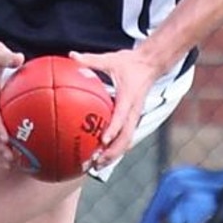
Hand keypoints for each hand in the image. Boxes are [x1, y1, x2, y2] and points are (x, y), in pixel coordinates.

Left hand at [69, 47, 158, 171]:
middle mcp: (134, 111)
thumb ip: (91, 59)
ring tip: (98, 165)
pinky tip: (103, 154)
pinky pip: (126, 136)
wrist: (150, 64)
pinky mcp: (134, 118)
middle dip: (112, 153)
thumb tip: (72, 56)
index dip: (112, 130)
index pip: (121, 117)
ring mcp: (135, 116)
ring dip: (115, 154)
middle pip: (126, 138)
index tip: (102, 140)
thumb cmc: (130, 62)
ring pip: (127, 141)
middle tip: (95, 162)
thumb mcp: (110, 59)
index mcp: (128, 98)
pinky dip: (116, 147)